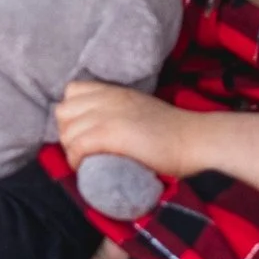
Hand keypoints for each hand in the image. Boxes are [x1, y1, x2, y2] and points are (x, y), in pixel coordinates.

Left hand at [55, 77, 191, 179]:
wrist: (194, 139)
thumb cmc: (173, 131)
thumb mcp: (140, 109)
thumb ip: (121, 111)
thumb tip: (106, 128)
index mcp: (114, 91)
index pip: (72, 91)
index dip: (71, 114)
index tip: (81, 132)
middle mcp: (107, 99)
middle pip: (63, 111)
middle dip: (66, 132)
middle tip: (81, 150)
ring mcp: (108, 115)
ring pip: (67, 131)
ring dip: (70, 149)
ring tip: (85, 161)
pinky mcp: (111, 134)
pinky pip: (77, 145)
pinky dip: (75, 159)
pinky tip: (84, 167)